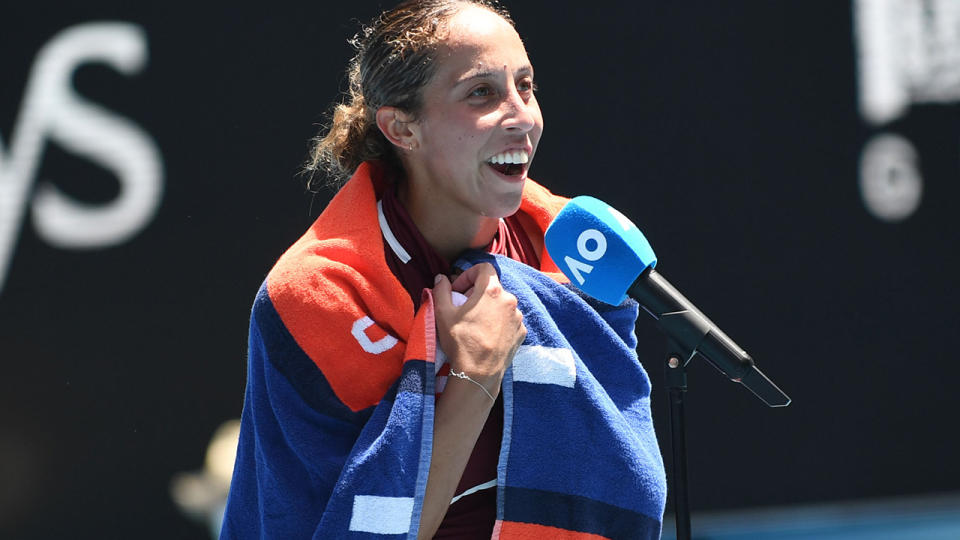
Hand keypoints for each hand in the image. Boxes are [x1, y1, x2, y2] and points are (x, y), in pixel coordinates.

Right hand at [432, 263, 525, 393]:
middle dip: (476, 293)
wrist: (478, 374)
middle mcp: (510, 300)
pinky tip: (486, 334)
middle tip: (463, 307)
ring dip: (488, 308)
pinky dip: (498, 322)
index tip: (458, 290)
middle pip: (492, 287)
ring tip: (475, 323)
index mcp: (492, 291)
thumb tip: (441, 278)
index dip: (468, 274)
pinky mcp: (521, 332)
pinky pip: (509, 320)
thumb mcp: (443, 313)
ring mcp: (518, 317)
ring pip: (501, 304)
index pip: (483, 268)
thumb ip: (441, 290)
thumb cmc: (460, 342)